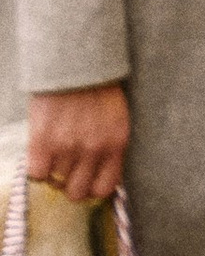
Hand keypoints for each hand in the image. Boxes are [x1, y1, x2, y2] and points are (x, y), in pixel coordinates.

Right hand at [28, 82, 127, 203]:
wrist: (74, 62)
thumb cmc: (96, 89)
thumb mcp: (115, 118)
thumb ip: (109, 146)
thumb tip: (97, 176)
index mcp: (116, 143)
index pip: (105, 187)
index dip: (91, 188)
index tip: (85, 180)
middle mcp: (94, 149)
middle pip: (77, 192)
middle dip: (70, 184)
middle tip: (65, 169)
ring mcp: (68, 146)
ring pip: (56, 182)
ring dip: (53, 170)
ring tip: (54, 150)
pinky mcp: (43, 142)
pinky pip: (37, 173)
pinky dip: (37, 166)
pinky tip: (41, 150)